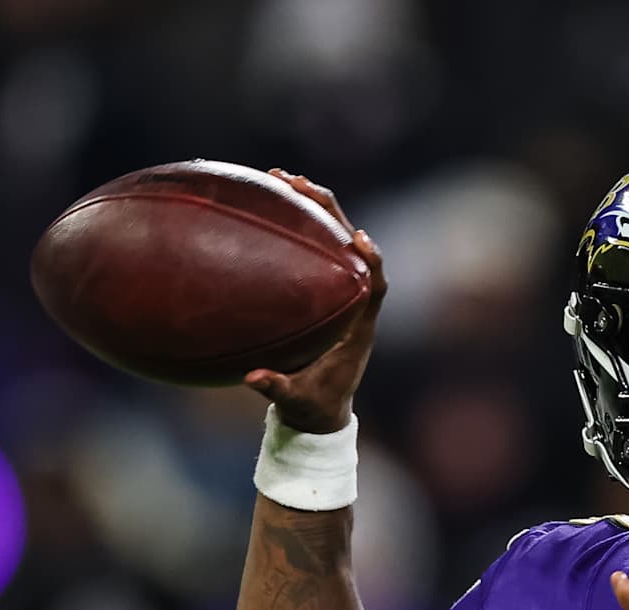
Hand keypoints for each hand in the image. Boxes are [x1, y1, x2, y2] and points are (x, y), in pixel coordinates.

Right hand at [243, 169, 387, 433]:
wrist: (320, 411)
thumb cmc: (313, 406)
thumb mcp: (295, 400)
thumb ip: (276, 389)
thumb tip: (253, 377)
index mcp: (358, 328)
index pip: (376, 287)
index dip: (372, 261)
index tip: (360, 239)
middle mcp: (351, 302)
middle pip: (351, 246)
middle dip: (330, 211)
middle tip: (298, 183)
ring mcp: (335, 292)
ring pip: (331, 240)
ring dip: (311, 209)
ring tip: (279, 178)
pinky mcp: (317, 290)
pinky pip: (310, 251)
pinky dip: (293, 227)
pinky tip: (265, 205)